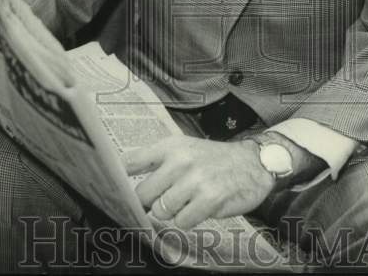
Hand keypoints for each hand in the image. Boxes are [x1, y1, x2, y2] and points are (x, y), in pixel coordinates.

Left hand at [124, 135, 273, 230]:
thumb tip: (124, 179)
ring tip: (187, 201)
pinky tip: (199, 208)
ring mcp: (195, 181)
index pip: (131, 162)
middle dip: (152, 202)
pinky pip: (183, 222)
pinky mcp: (210, 200)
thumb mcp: (184, 148)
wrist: (253, 163)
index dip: (118, 179)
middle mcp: (181, 161)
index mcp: (170, 146)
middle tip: (166, 199)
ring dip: (172, 212)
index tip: (114, 189)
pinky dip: (188, 220)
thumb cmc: (213, 159)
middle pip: (143, 195)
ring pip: (162, 211)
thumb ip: (155, 161)